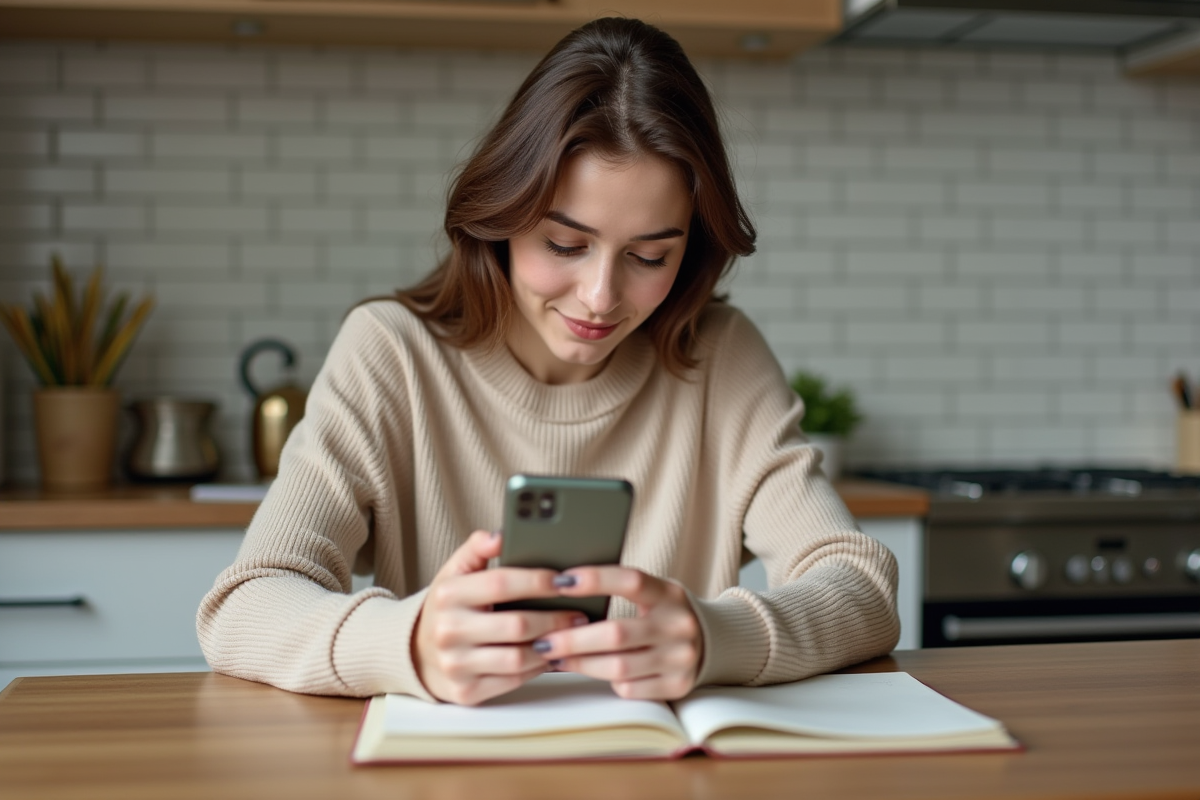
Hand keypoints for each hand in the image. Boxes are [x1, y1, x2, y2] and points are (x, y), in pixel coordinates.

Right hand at [412, 530, 588, 705]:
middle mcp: (448, 630)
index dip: (536, 581)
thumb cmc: (448, 608)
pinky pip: (513, 681)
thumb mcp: (454, 574)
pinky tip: (551, 655)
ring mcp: (456, 664)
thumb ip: (476, 550)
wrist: (417, 653)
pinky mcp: (466, 691)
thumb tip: (500, 534)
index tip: (563, 580)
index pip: (500, 584)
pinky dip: (538, 668)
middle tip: (579, 614)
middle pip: (516, 626)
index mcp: (448, 595)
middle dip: (555, 619)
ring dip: (552, 647)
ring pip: (518, 658)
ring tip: (571, 635)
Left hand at [529, 566, 702, 700]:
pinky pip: (630, 687)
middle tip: (542, 641)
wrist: (714, 643)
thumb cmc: (665, 613)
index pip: (631, 581)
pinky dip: (607, 680)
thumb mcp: (654, 593)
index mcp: (670, 594)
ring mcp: (681, 658)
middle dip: (572, 639)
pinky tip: (592, 671)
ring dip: (581, 664)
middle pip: (616, 633)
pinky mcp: (677, 686)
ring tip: (556, 658)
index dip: (595, 580)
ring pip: (618, 667)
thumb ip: (621, 590)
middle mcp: (679, 625)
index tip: (560, 581)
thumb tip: (563, 590)